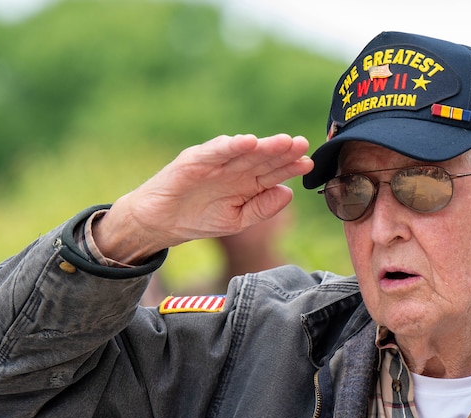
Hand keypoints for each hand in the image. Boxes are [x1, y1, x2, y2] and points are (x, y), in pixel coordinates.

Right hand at [94, 134, 312, 263]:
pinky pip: (215, 151)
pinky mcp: (195, 160)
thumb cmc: (200, 219)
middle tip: (302, 144)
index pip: (274, 172)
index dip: (291, 167)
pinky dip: (230, 146)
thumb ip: (262, 208)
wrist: (161, 223)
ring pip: (244, 151)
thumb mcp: (237, 220)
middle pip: (263, 157)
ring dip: (264, 145)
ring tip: (283, 142)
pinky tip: (248, 142)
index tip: (309, 164)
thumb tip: (288, 194)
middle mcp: (235, 167)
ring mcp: (216, 161)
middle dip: (283, 151)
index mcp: (248, 181)